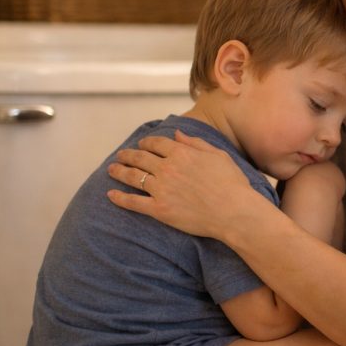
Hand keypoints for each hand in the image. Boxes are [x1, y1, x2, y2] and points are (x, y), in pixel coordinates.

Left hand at [106, 130, 260, 238]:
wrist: (234, 211)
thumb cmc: (232, 183)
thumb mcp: (218, 155)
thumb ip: (195, 143)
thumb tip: (177, 134)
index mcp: (181, 153)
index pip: (156, 144)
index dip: (146, 143)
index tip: (141, 144)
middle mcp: (167, 168)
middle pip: (140, 158)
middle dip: (128, 155)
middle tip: (120, 156)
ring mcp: (161, 189)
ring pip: (133, 177)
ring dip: (120, 171)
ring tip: (112, 169)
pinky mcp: (159, 209)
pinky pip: (134, 202)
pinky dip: (120, 198)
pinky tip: (111, 194)